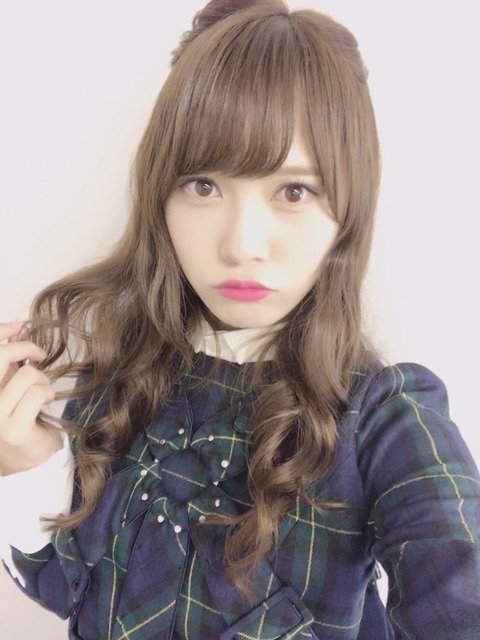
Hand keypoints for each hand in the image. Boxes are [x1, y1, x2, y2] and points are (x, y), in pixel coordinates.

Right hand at [0, 322, 60, 474]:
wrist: (29, 450)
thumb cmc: (22, 409)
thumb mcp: (12, 379)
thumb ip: (12, 356)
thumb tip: (19, 328)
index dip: (1, 330)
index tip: (20, 326)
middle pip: (2, 356)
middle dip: (26, 348)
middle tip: (40, 355)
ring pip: (27, 374)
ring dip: (42, 379)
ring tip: (41, 390)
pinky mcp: (13, 428)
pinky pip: (38, 393)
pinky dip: (48, 393)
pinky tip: (45, 401)